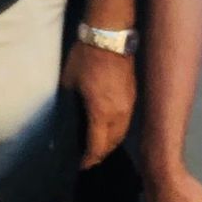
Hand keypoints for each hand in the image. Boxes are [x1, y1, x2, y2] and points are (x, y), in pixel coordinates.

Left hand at [61, 39, 135, 167]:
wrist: (110, 36)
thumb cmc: (86, 58)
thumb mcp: (70, 82)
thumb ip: (71, 104)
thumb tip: (68, 119)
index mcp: (101, 112)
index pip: (97, 146)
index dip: (89, 159)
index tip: (81, 165)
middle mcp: (119, 113)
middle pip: (112, 144)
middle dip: (100, 154)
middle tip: (89, 158)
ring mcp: (129, 105)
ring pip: (122, 134)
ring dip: (110, 144)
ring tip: (98, 147)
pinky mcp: (133, 96)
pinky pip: (126, 122)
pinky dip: (117, 131)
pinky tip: (108, 129)